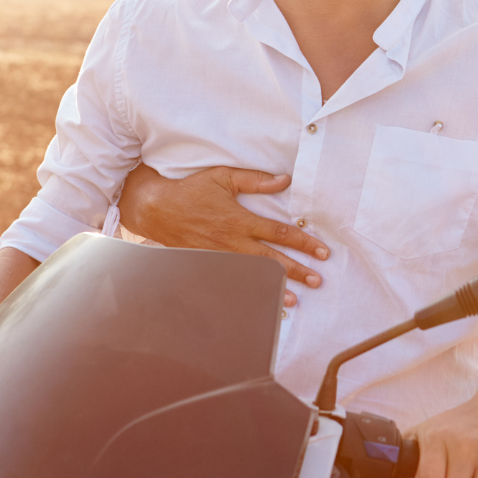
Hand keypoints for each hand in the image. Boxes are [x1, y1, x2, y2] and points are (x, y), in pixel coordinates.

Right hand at [118, 164, 328, 306]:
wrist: (157, 209)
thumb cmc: (191, 190)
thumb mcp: (223, 177)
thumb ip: (255, 180)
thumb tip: (284, 179)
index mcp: (240, 219)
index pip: (279, 233)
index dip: (303, 242)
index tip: (321, 251)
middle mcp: (232, 241)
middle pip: (271, 259)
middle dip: (296, 270)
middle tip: (317, 280)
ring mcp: (220, 255)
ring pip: (253, 274)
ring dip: (275, 287)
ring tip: (296, 299)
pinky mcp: (209, 263)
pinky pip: (232, 279)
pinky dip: (248, 291)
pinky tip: (260, 300)